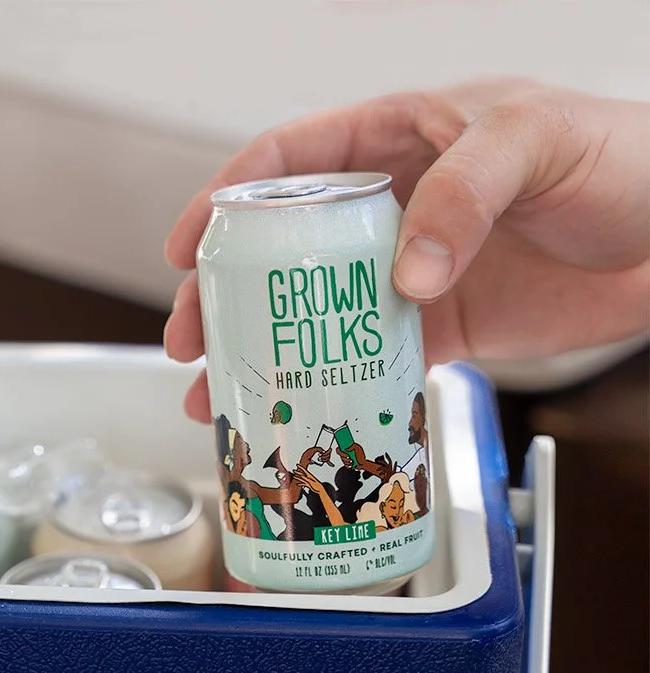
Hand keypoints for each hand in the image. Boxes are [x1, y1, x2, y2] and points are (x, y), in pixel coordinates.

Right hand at [165, 80, 649, 420]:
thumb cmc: (622, 155)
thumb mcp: (535, 142)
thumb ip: (461, 193)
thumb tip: (403, 276)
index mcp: (401, 137)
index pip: (291, 161)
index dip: (227, 201)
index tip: (187, 246)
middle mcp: (395, 207)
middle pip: (283, 251)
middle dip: (226, 295)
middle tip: (190, 339)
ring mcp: (412, 274)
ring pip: (314, 315)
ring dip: (263, 355)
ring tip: (219, 396)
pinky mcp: (441, 330)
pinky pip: (370, 363)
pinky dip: (330, 390)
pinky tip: (299, 415)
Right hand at [292, 467, 321, 491]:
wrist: (320, 490)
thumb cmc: (317, 485)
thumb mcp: (311, 481)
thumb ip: (306, 478)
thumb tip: (301, 476)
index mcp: (309, 476)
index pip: (304, 470)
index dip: (300, 467)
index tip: (297, 465)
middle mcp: (308, 478)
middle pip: (302, 474)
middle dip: (297, 472)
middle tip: (294, 470)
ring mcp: (308, 481)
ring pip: (302, 478)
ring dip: (298, 478)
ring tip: (294, 476)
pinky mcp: (308, 484)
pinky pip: (303, 483)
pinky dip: (300, 484)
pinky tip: (298, 484)